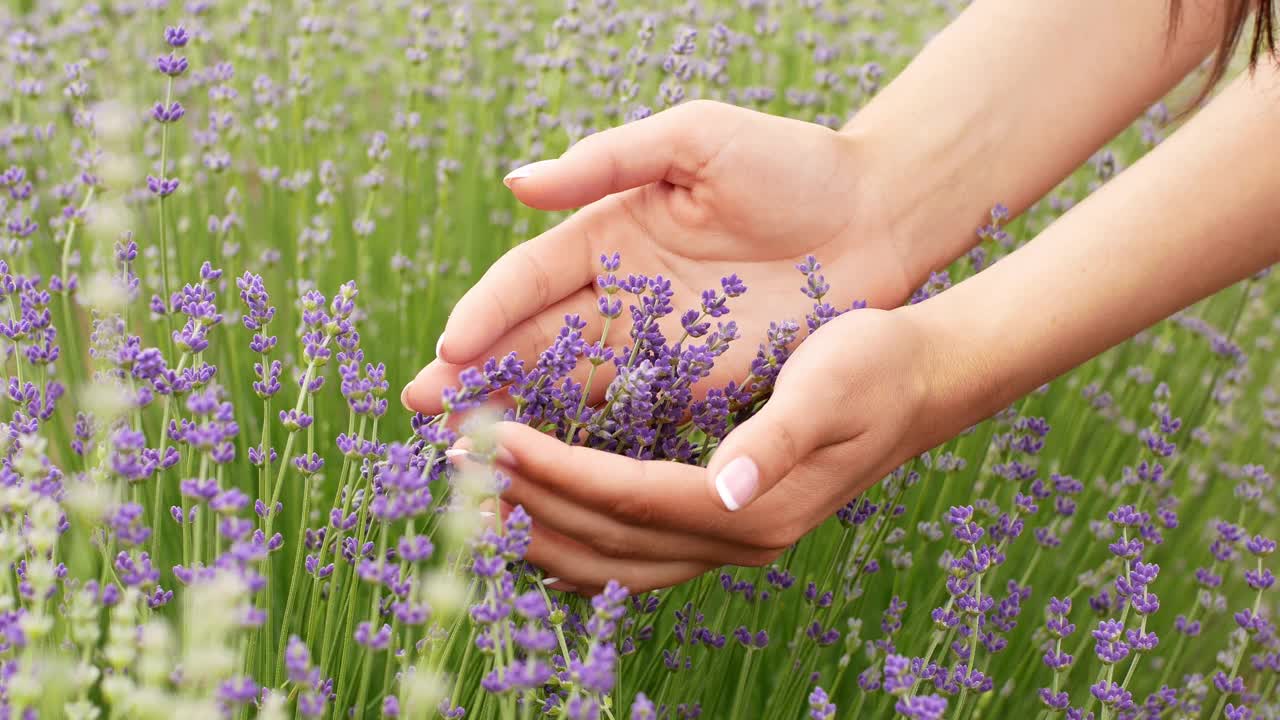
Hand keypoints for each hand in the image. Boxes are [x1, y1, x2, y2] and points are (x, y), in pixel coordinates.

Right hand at [402, 100, 914, 412]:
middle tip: (424, 412)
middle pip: (532, 338)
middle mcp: (618, 289)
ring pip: (567, 381)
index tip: (450, 350)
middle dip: (477, 373)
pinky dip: (582, 437)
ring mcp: (653, 338)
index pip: (528, 278)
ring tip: (465, 447)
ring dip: (516, 413)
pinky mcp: (694, 375)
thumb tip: (517, 184)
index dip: (485, 312)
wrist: (876, 213)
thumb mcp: (694, 140)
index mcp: (607, 230)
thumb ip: (608, 161)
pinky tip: (544, 463)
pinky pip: (626, 411)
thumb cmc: (787, 161)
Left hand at [456, 309, 939, 592]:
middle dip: (527, 507)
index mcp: (754, 505)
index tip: (489, 440)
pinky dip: (578, 542)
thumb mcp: (832, 388)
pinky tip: (539, 518)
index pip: (628, 497)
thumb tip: (727, 488)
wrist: (923, 380)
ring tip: (476, 499)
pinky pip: (634, 554)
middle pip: (608, 542)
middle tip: (454, 471)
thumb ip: (776, 441)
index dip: (555, 473)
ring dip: (542, 533)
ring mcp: (731, 541)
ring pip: (615, 562)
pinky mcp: (726, 527)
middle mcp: (737, 537)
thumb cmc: (876, 364)